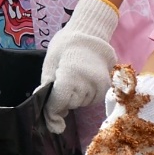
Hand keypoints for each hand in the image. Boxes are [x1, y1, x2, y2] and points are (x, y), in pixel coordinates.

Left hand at [41, 0, 118, 133]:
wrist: (89, 32)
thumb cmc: (65, 46)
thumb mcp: (50, 64)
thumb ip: (47, 88)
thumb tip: (46, 112)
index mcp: (70, 76)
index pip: (58, 104)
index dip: (51, 113)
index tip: (51, 122)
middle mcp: (88, 83)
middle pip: (70, 104)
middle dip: (62, 101)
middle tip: (60, 85)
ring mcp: (100, 85)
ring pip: (81, 103)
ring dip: (74, 98)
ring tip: (72, 80)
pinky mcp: (107, 86)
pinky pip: (92, 99)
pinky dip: (85, 95)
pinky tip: (82, 82)